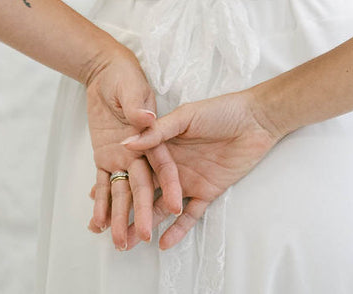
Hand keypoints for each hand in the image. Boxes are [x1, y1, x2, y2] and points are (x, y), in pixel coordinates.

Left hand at [83, 46, 184, 249]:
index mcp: (159, 137)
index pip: (167, 167)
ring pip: (127, 193)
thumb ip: (138, 107)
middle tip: (141, 238)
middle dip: (146, 213)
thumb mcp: (132, 88)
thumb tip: (146, 119)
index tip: (175, 206)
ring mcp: (127, 159)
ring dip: (122, 216)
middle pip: (148, 188)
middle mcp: (146, 154)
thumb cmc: (126, 75)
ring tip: (119, 243)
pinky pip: (106, 185)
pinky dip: (103, 203)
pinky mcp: (106, 158)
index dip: (171, 187)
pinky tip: (99, 223)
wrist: (108, 70)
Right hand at [117, 88, 281, 250]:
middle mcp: (173, 165)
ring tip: (132, 241)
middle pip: (147, 190)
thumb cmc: (220, 111)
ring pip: (164, 206)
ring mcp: (189, 180)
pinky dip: (177, 229)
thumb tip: (126, 143)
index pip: (137, 166)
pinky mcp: (208, 192)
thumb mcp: (186, 116)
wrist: (256, 120)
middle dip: (129, 209)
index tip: (96, 196)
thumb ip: (158, 131)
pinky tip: (164, 242)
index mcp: (164, 144)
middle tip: (112, 229)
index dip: (119, 180)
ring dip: (148, 222)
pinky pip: (191, 215)